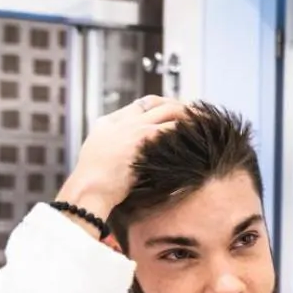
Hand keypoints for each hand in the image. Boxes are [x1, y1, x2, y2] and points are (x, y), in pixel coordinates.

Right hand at [57, 95, 188, 222]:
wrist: (88, 190)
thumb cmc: (94, 187)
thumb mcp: (100, 162)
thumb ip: (116, 153)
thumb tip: (135, 160)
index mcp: (107, 124)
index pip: (139, 106)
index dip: (159, 108)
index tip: (174, 114)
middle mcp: (120, 121)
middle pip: (155, 103)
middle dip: (177, 106)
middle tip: (195, 114)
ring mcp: (131, 126)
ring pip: (167, 110)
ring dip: (187, 114)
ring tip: (204, 120)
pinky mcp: (142, 136)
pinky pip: (172, 125)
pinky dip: (187, 126)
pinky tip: (199, 132)